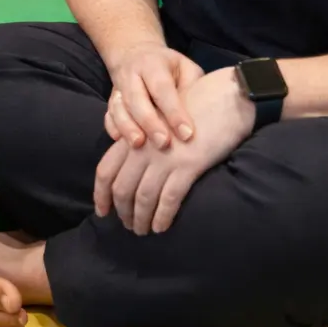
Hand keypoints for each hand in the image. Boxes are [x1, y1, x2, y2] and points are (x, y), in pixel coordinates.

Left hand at [95, 67, 253, 234]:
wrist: (226, 95)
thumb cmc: (196, 106)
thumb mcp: (161, 119)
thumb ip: (146, 140)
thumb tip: (135, 168)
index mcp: (134, 134)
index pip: (105, 169)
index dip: (101, 194)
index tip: (102, 211)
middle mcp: (144, 147)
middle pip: (122, 188)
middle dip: (123, 212)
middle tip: (128, 226)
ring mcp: (165, 157)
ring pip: (143, 197)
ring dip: (141, 219)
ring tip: (143, 231)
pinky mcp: (188, 165)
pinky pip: (169, 198)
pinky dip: (163, 216)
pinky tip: (162, 227)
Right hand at [106, 42, 204, 148]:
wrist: (135, 53)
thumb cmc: (168, 66)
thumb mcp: (185, 67)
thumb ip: (192, 86)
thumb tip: (201, 114)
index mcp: (153, 64)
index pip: (163, 89)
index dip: (174, 112)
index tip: (187, 134)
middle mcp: (132, 74)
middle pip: (136, 99)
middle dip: (149, 122)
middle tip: (164, 144)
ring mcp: (118, 88)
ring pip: (119, 108)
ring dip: (128, 128)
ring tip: (139, 145)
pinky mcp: (111, 101)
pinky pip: (108, 115)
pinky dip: (113, 128)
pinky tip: (121, 141)